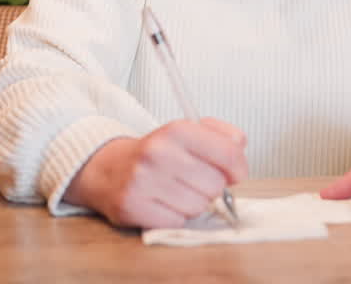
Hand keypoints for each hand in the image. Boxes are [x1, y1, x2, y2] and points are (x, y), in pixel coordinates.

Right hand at [63, 118, 247, 228]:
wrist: (110, 168)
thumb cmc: (158, 154)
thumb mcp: (189, 133)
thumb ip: (223, 136)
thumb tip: (240, 151)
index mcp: (177, 130)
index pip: (229, 153)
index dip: (239, 168)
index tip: (235, 173)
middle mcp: (158, 152)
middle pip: (216, 185)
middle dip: (212, 187)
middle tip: (195, 181)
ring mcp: (142, 180)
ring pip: (198, 206)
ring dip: (194, 203)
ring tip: (177, 191)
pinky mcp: (132, 206)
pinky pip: (177, 221)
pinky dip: (176, 216)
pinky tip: (164, 203)